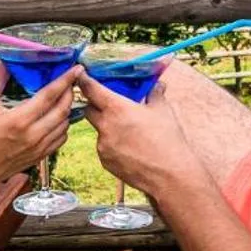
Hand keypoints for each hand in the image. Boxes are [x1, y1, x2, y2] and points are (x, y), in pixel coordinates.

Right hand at [0, 63, 76, 186]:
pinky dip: (63, 126)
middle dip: (70, 92)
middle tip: (71, 80)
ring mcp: (38, 148)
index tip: (77, 68)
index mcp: (19, 120)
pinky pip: (60, 139)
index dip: (65, 80)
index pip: (50, 95)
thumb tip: (4, 60)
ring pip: (64, 125)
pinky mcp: (39, 157)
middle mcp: (33, 135)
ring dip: (67, 108)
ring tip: (64, 96)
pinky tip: (57, 118)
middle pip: (62, 109)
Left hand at [74, 69, 200, 195]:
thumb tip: (158, 85)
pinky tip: (130, 149)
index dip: (84, 80)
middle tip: (109, 105)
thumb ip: (156, 94)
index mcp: (117, 109)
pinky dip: (112, 145)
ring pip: (98, 130)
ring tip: (129, 133)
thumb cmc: (168, 140)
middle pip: (89, 110)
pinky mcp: (105, 162)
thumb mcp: (163, 111)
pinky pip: (104, 148)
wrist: (170, 175)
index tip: (81, 75)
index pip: (91, 90)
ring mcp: (103, 146)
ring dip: (107, 127)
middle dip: (95, 105)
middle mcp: (105, 126)